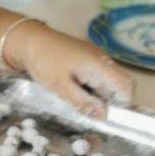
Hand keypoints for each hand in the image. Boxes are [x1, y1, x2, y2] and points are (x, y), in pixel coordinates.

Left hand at [6, 22, 133, 118]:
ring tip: (74, 98)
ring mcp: (95, 58)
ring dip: (96, 95)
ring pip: (106, 82)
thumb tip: (103, 115)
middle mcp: (102, 59)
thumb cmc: (43, 60)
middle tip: (85, 110)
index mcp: (98, 64)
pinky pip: (96, 77)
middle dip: (106, 101)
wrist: (28, 39)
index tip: (106, 115)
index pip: (126, 85)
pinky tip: (72, 90)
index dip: (123, 103)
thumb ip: (82, 102)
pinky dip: (89, 87)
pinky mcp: (87, 59)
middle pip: (117, 85)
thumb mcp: (59, 87)